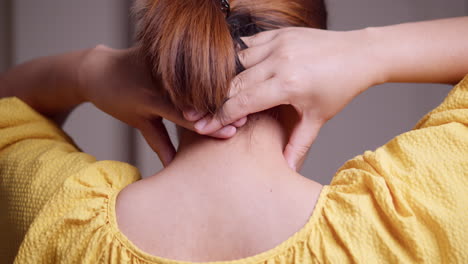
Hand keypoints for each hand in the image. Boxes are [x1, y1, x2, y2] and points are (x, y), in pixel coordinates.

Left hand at [79, 45, 238, 165]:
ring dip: (221, 89)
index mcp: (148, 98)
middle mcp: (156, 78)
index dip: (210, 125)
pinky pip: (189, 61)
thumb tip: (174, 166)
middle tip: (245, 117)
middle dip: (222, 107)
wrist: (98, 69)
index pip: (185, 116)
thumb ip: (159, 143)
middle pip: (196, 95)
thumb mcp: (139, 123)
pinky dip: (209, 71)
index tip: (232, 133)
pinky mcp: (162, 47)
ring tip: (242, 100)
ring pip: (196, 76)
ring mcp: (159, 59)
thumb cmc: (119, 100)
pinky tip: (229, 81)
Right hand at [187, 27, 383, 169]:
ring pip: (236, 61)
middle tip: (196, 113)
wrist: (359, 54)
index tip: (203, 127)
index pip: (242, 101)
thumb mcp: (318, 119)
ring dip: (222, 79)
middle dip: (213, 100)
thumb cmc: (340, 87)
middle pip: (233, 81)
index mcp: (289, 84)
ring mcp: (278, 43)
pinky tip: (228, 72)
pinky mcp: (278, 32)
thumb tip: (285, 170)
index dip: (220, 116)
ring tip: (209, 95)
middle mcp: (279, 60)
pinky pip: (246, 44)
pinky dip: (235, 59)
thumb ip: (298, 145)